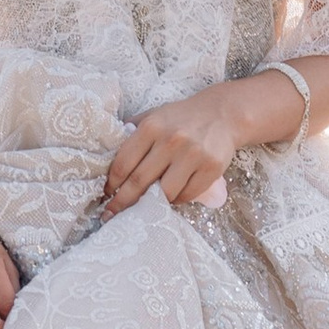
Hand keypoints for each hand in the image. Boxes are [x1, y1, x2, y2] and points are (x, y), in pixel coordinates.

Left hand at [104, 87, 246, 216]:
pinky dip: (176, 200)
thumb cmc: (181, 118)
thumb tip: (107, 156)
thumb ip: (132, 132)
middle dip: (122, 202)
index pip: (124, 164)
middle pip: (139, 182)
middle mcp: (171, 141)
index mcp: (151, 127)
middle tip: (111, 214)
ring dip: (152, 203)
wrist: (222, 114)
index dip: (112, 184)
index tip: (106, 194)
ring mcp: (193, 155)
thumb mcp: (153, 116)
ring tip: (145, 206)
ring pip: (165, 193)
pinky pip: (187, 195)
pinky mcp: (211, 168)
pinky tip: (171, 197)